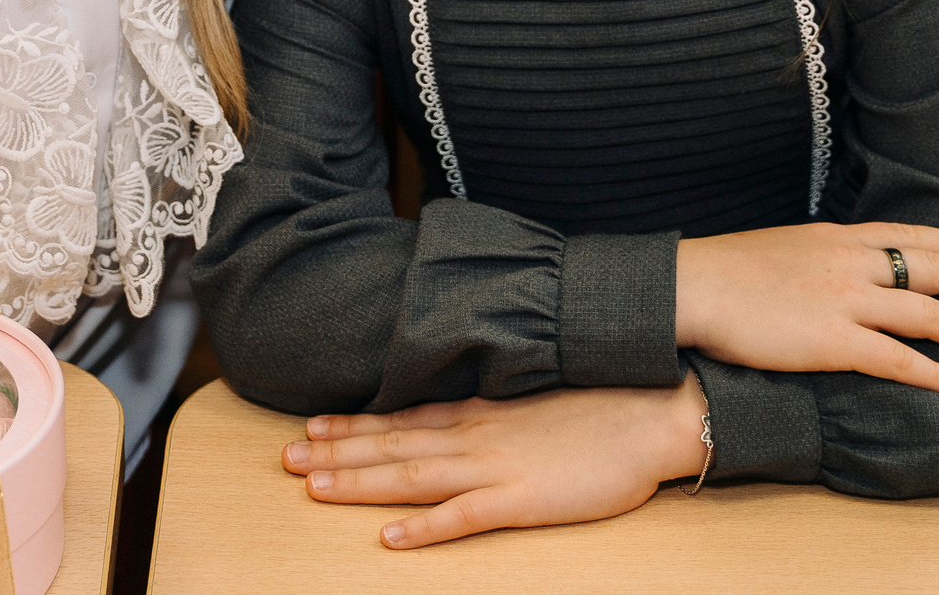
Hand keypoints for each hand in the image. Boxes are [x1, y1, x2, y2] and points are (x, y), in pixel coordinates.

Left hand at [283, 378, 708, 549]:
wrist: (654, 411)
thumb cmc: (601, 407)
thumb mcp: (534, 400)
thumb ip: (493, 412)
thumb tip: (460, 415)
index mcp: (480, 414)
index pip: (402, 420)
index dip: (353, 426)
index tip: (310, 427)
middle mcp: (476, 437)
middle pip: (392, 448)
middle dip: (336, 454)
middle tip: (284, 459)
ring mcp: (496, 468)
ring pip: (412, 478)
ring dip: (360, 483)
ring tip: (312, 487)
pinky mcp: (523, 501)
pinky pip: (463, 518)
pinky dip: (423, 529)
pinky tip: (389, 538)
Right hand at [674, 222, 938, 394]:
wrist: (693, 285)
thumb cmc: (725, 270)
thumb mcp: (782, 246)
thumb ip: (818, 256)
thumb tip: (836, 266)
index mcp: (837, 238)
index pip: (910, 235)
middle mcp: (851, 263)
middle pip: (932, 267)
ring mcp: (845, 301)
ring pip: (926, 313)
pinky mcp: (833, 341)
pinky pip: (896, 359)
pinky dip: (932, 372)